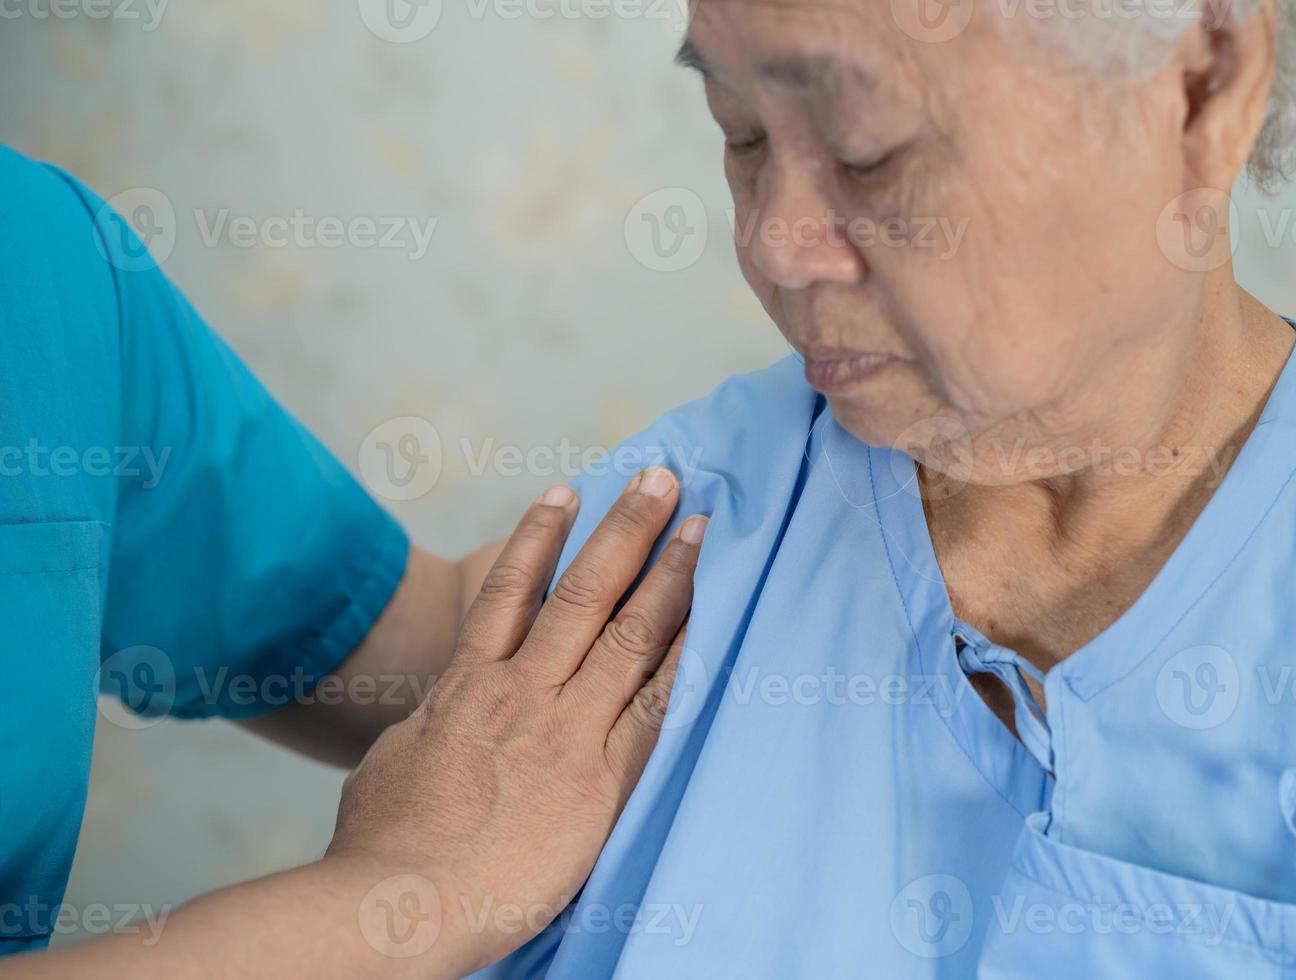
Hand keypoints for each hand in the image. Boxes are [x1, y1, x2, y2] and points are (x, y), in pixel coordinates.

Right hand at [326, 467, 703, 973]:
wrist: (403, 904)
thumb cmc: (383, 847)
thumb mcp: (395, 764)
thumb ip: (430, 729)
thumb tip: (436, 720)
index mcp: (466, 687)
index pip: (509, 593)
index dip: (540, 536)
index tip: (567, 491)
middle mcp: (520, 693)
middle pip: (581, 592)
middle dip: (625, 530)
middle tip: (660, 479)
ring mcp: (562, 729)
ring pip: (625, 633)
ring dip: (667, 574)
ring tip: (697, 525)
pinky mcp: (598, 776)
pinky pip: (652, 704)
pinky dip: (681, 658)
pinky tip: (707, 622)